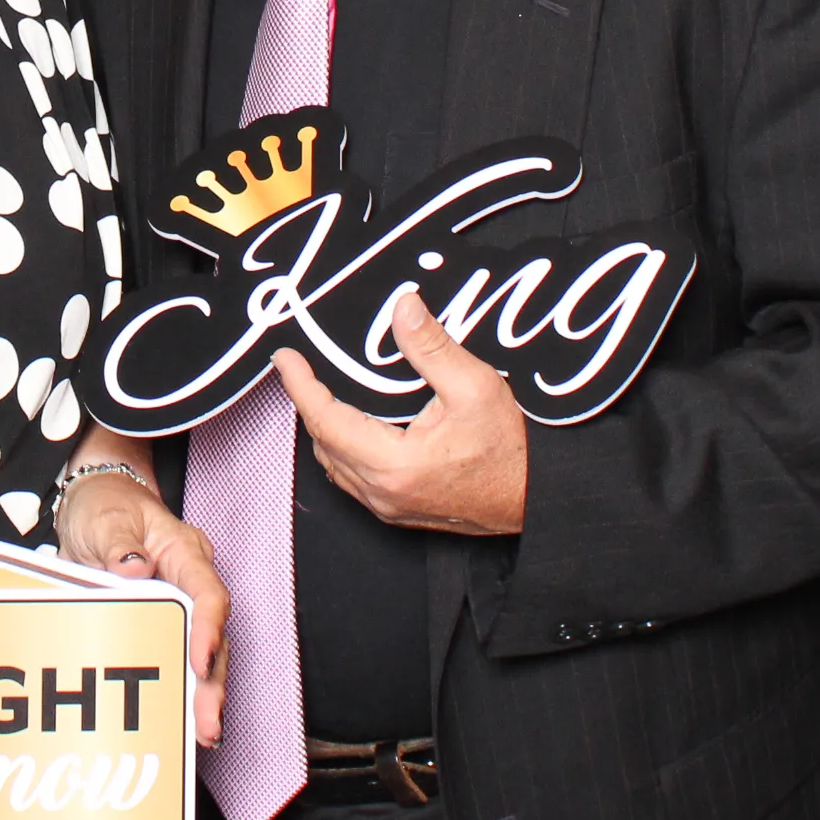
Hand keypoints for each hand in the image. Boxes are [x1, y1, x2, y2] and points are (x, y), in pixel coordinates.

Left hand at [55, 449, 230, 746]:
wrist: (95, 502)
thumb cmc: (105, 506)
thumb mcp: (105, 517)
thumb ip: (118, 544)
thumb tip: (134, 570)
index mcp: (184, 552)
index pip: (208, 593)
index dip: (209, 630)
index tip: (201, 662)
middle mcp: (190, 583)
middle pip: (213, 636)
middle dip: (213, 682)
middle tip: (208, 722)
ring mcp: (179, 605)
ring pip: (202, 655)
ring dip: (202, 695)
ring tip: (203, 734)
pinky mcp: (161, 624)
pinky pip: (176, 658)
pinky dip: (181, 690)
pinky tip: (182, 722)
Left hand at [280, 293, 527, 535]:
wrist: (534, 498)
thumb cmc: (510, 450)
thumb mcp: (475, 387)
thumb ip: (432, 347)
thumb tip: (403, 308)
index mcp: (393, 464)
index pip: (326, 419)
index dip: (301, 386)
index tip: (285, 357)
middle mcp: (382, 492)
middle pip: (324, 443)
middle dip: (307, 403)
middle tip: (299, 368)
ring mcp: (389, 507)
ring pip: (334, 465)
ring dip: (322, 429)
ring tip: (318, 393)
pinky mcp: (398, 512)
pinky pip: (352, 480)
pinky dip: (341, 450)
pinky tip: (350, 429)